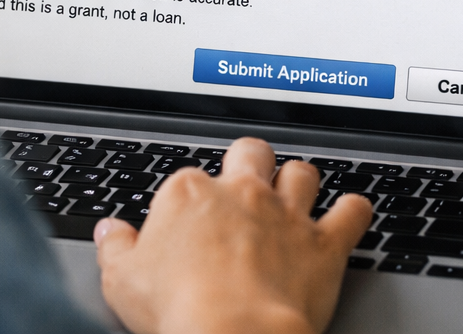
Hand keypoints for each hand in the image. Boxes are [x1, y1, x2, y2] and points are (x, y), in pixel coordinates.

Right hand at [93, 137, 373, 333]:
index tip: (190, 220)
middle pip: (250, 153)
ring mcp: (285, 214)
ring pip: (301, 173)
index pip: (189, 178)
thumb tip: (109, 233)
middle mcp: (240, 192)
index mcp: (189, 194)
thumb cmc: (178, 310)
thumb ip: (115, 249)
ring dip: (300, 182)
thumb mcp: (122, 282)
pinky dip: (354, 211)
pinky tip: (351, 214)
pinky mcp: (324, 243)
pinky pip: (351, 211)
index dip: (191, 199)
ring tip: (296, 194)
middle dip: (250, 162)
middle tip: (247, 181)